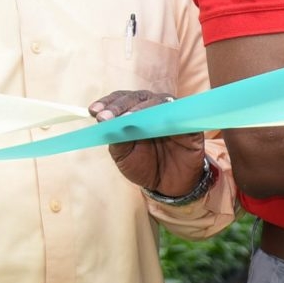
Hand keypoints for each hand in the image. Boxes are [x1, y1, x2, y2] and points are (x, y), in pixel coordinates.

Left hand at [90, 90, 205, 197]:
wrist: (169, 185)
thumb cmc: (144, 166)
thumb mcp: (124, 156)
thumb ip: (116, 139)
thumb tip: (107, 124)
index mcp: (135, 111)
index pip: (121, 99)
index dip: (108, 103)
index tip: (93, 112)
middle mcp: (154, 108)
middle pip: (138, 97)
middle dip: (120, 107)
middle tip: (106, 118)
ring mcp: (173, 114)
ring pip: (158, 102)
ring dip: (141, 109)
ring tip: (127, 120)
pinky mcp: (190, 125)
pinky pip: (181, 115)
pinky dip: (169, 116)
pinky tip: (156, 122)